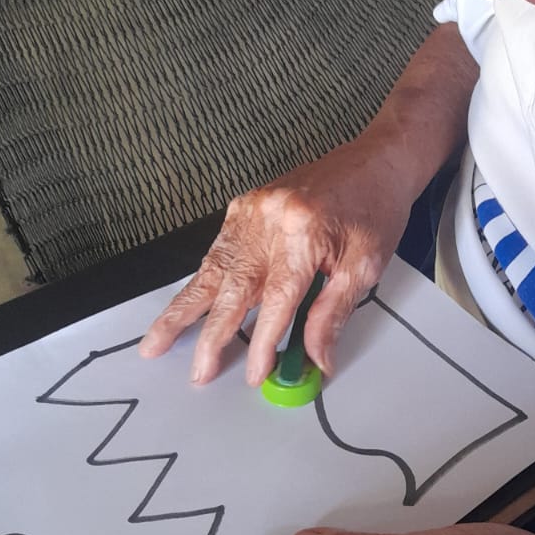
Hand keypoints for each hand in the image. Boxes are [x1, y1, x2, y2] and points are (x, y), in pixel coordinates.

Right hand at [139, 138, 412, 385]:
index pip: (276, 301)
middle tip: (197, 373)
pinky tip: (186, 306)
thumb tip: (317, 359)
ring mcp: (253, 209)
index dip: (262, 343)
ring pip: (212, 268)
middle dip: (210, 335)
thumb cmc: (376, 211)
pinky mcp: (246, 205)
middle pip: (232, 287)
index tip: (254, 375)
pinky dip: (202, 280)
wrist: (377, 160)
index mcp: (303, 233)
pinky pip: (218, 249)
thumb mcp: (365, 267)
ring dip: (183, 309)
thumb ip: (333, 314)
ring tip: (156, 342)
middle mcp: (269, 218)